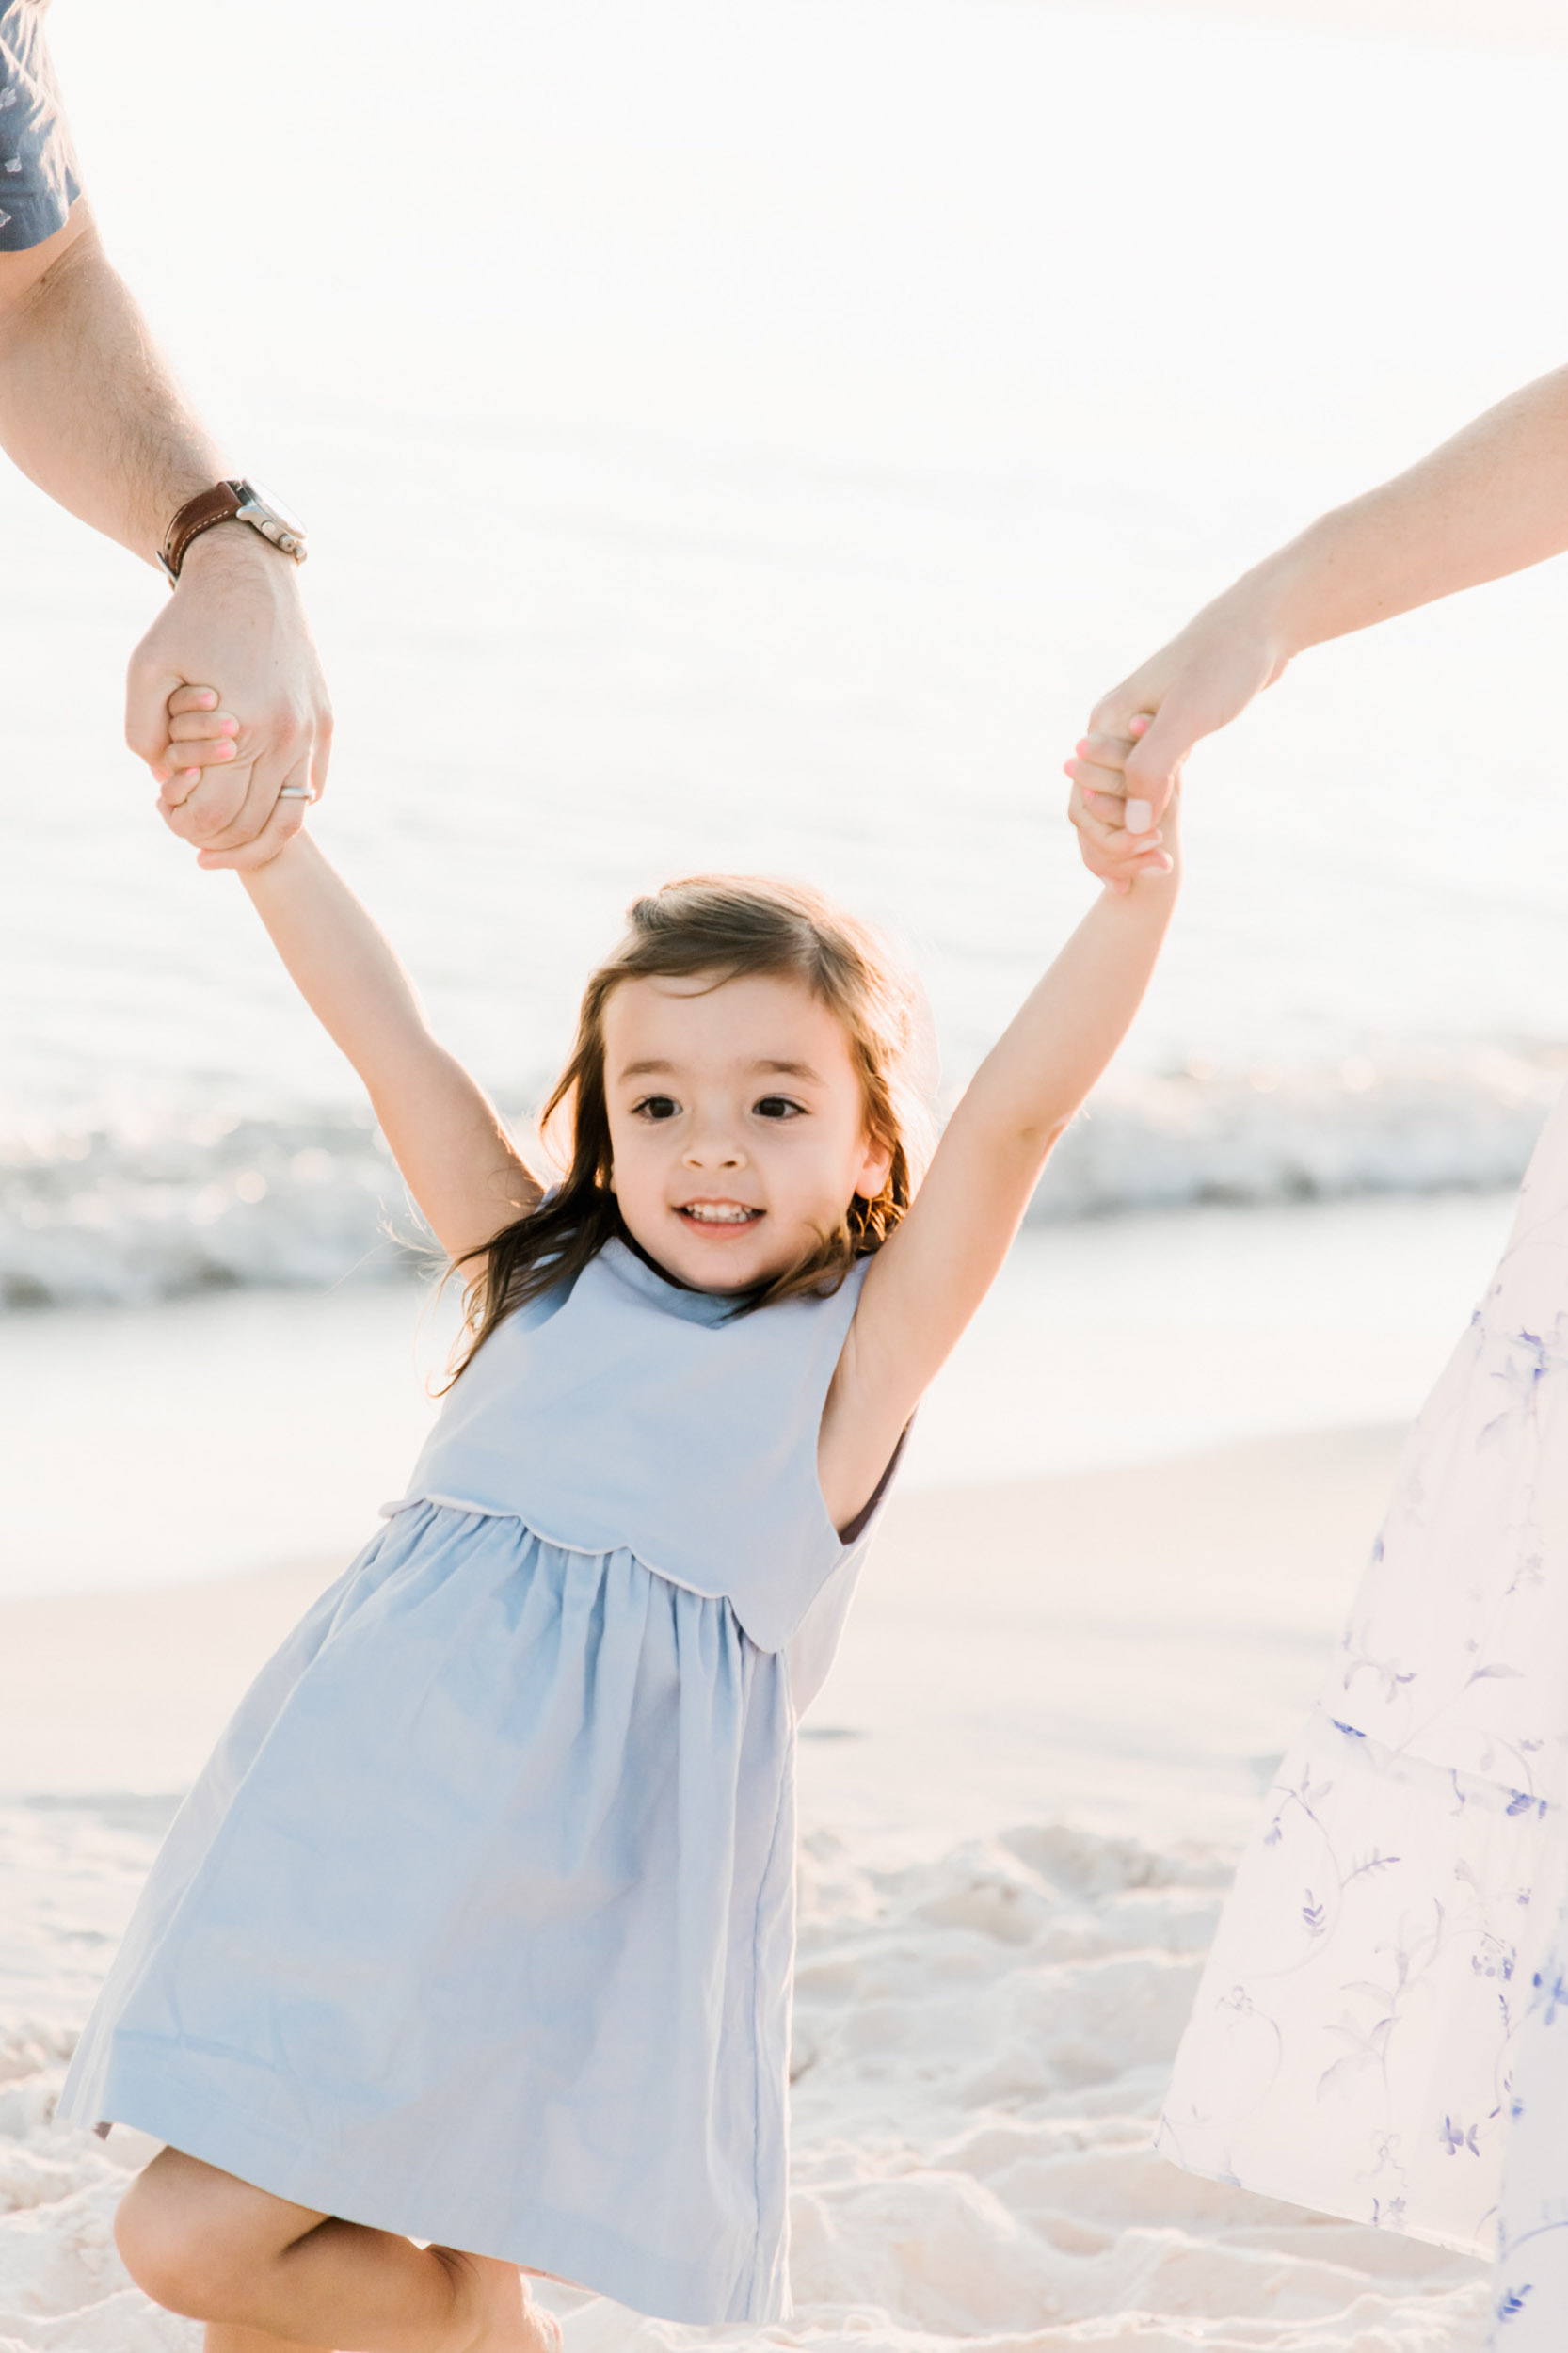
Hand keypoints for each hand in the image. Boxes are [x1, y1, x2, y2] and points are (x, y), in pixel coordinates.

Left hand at [129, 524, 331, 871]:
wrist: (250, 576)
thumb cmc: (191, 620)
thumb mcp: (145, 668)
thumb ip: (143, 732)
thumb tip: (166, 781)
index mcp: (244, 729)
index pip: (216, 816)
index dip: (185, 827)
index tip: (167, 813)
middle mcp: (287, 737)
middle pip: (255, 826)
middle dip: (218, 838)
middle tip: (190, 827)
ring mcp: (311, 732)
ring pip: (293, 817)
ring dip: (258, 837)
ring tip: (229, 839)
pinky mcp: (324, 722)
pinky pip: (312, 786)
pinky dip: (284, 804)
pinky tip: (255, 798)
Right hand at [1064, 587, 1289, 887]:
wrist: (1259, 625)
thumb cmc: (1223, 665)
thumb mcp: (1188, 718)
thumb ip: (1154, 769)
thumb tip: (1133, 825)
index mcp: (1107, 722)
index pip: (1085, 799)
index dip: (1109, 839)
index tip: (1152, 861)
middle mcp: (1113, 728)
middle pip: (1094, 803)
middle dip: (1116, 845)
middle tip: (1155, 874)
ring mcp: (1136, 732)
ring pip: (1118, 796)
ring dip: (1130, 834)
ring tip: (1158, 867)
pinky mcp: (1164, 733)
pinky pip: (1142, 784)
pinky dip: (1147, 814)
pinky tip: (1163, 839)